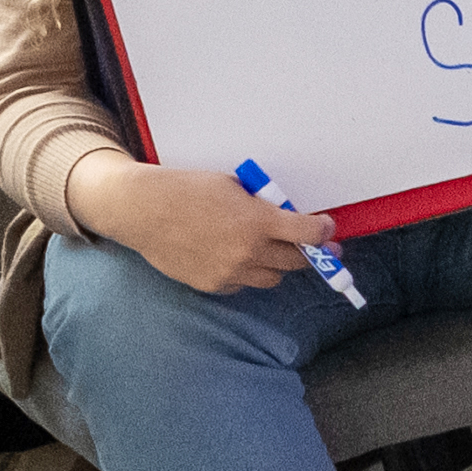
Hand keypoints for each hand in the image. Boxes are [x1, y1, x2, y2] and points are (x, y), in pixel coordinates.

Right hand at [109, 156, 338, 298]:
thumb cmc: (185, 190)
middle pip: (296, 261)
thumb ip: (261, 204)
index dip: (323, 231)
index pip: (308, 234)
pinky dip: (247, 273)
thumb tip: (283, 215)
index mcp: (257, 221)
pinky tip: (237, 257)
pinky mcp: (214, 285)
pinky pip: (244, 284)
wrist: (143, 210)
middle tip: (318, 248)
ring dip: (277, 265)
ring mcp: (231, 272)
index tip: (327, 229)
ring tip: (272, 251)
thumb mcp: (232, 186)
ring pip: (273, 278)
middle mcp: (249, 251)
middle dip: (309, 253)